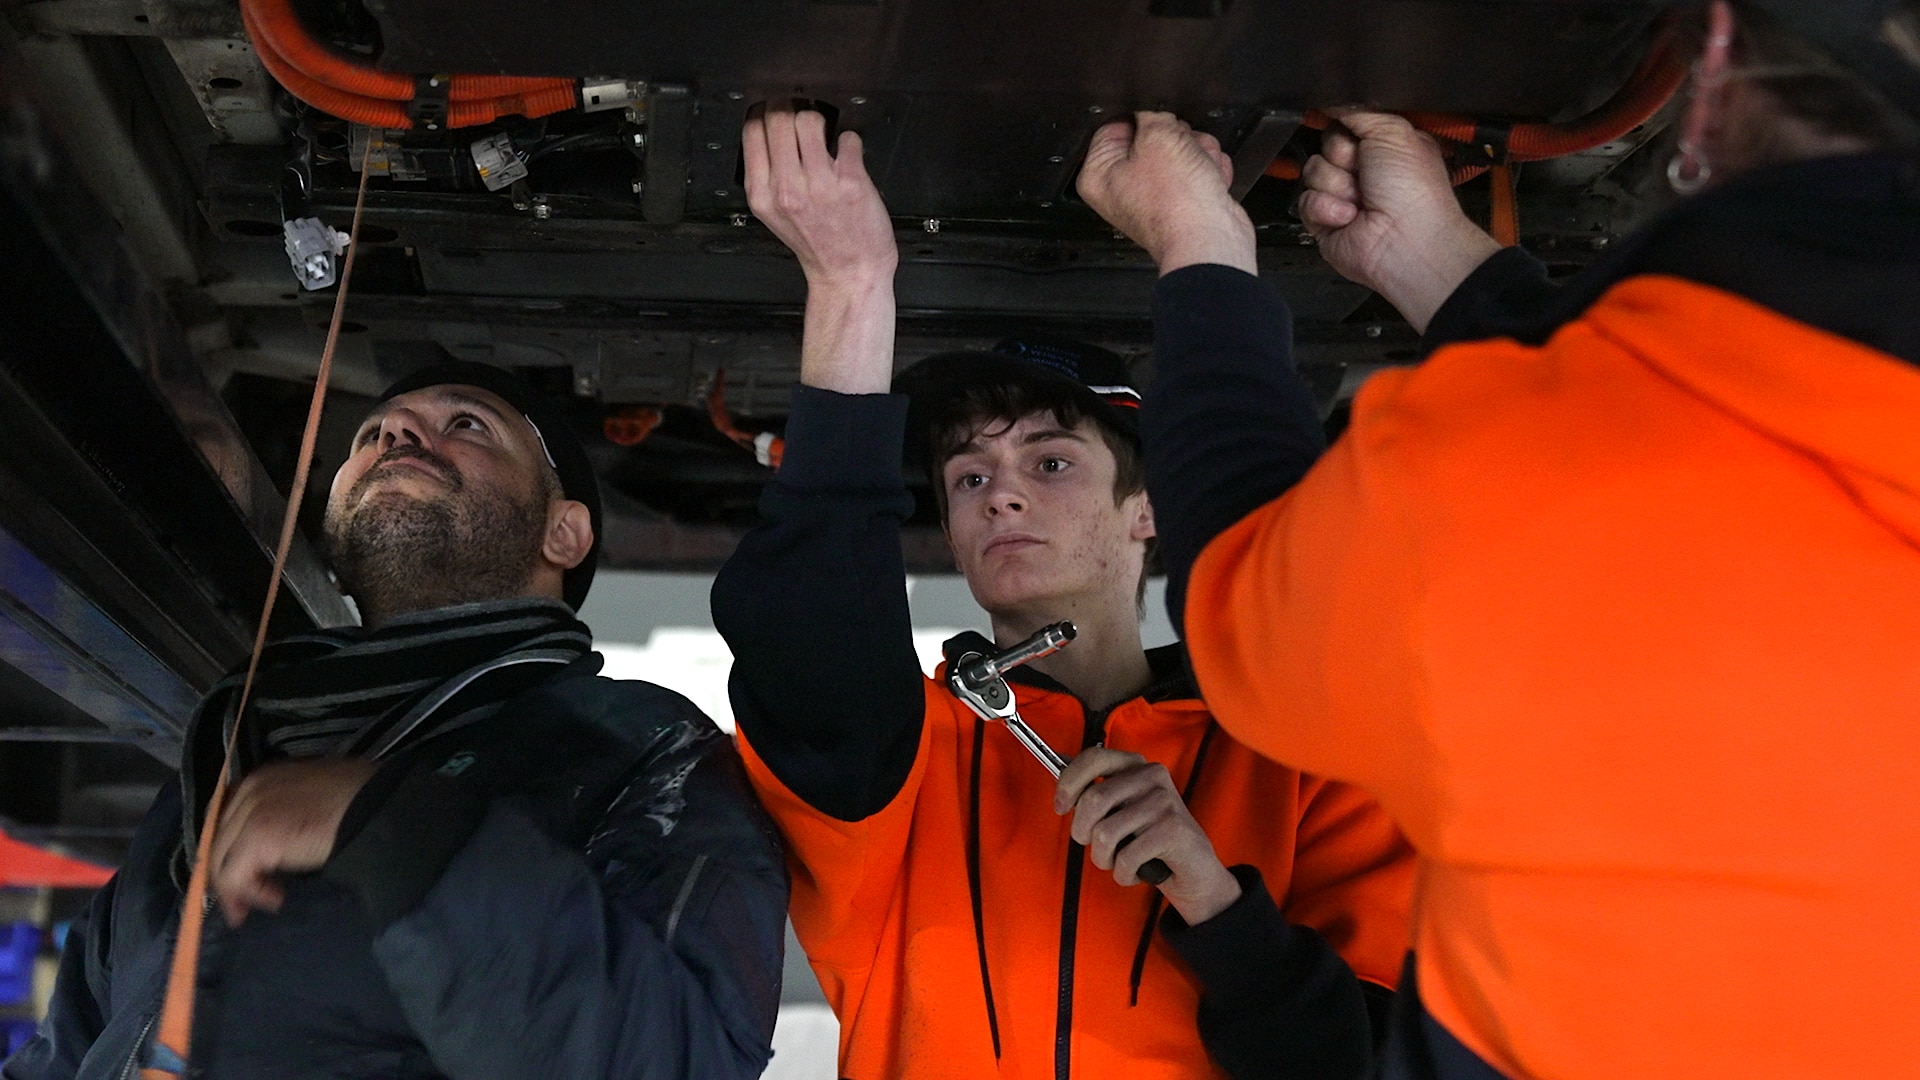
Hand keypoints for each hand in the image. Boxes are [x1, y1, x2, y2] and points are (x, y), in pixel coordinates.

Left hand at [210, 758, 376, 925]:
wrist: (377, 806)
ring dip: (238, 889)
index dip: (231, 849)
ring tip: (263, 904)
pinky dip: (250, 893)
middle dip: (227, 874)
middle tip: (243, 902)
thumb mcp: (315, 795)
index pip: (228, 818)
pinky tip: (275, 900)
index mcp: (263, 778)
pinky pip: (235, 875)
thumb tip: (281, 838)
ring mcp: (250, 812)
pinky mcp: (257, 837)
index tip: (244, 873)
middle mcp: (250, 790)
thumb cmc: (361, 799)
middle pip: (219, 840)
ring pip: (222, 860)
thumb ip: (290, 808)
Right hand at [742, 107, 897, 289]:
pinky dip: (850, 140)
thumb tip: (768, 129)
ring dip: (819, 121)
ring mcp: (819, 184)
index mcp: (762, 194)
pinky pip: (847, 137)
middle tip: (800, 115)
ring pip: (810, 120)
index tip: (774, 109)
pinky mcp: (851, 181)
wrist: (850, 272)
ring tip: (824, 134)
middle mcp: (787, 188)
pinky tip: (847, 154)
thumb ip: (767, 175)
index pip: (752, 130)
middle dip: (790, 109)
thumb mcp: (774, 214)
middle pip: (778, 117)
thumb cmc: (817, 243)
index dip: (764, 112)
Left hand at [1054, 747, 1242, 923]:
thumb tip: (1060, 771)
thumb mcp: (1122, 808)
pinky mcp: (1173, 830)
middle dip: (1081, 831)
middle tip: (1092, 845)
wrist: (1193, 870)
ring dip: (1102, 859)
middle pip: (1093, 799)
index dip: (1068, 783)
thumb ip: (1095, 790)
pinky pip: (1125, 858)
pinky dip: (1122, 874)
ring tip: (1117, 861)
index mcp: (1137, 766)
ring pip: (1104, 834)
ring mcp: (1165, 802)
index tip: (1061, 806)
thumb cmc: (1150, 839)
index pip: (1093, 758)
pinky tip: (1135, 871)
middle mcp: (1152, 777)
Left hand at [1076, 112, 1255, 276]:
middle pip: (1152, 135)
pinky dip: (1208, 171)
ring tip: (1197, 170)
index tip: (1158, 123)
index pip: (1115, 123)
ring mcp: (1152, 194)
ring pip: (1180, 149)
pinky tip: (1208, 182)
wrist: (1211, 239)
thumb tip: (1154, 110)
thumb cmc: (1177, 203)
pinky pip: (1197, 168)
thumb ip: (1151, 112)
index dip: (1144, 118)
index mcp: (1099, 174)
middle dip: (1177, 138)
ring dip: (1197, 152)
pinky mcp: (1181, 199)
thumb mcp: (1159, 136)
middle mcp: (1121, 187)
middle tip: (1180, 152)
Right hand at [1298, 110, 1501, 332]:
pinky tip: (1350, 216)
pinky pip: (1306, 200)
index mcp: (1383, 146)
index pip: (1345, 122)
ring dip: (1337, 184)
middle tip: (1365, 171)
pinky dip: (1327, 207)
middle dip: (1343, 155)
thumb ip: (1360, 110)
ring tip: (1361, 198)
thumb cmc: (1416, 193)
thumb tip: (1333, 98)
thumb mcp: (1394, 131)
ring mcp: (1343, 195)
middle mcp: (1363, 170)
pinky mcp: (1325, 219)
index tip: (1354, 132)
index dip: (1346, 126)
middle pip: (1325, 144)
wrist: (1407, 240)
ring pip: (1313, 171)